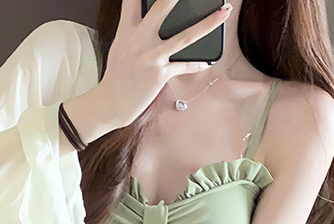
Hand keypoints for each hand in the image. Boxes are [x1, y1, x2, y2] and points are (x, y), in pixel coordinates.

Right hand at [98, 0, 233, 127]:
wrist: (110, 104)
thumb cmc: (117, 76)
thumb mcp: (120, 46)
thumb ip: (133, 28)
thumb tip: (145, 18)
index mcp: (128, 29)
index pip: (134, 0)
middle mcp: (139, 39)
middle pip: (162, 7)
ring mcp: (151, 57)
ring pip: (184, 36)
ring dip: (207, 24)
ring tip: (223, 12)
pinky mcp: (159, 74)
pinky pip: (183, 66)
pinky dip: (196, 64)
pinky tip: (207, 61)